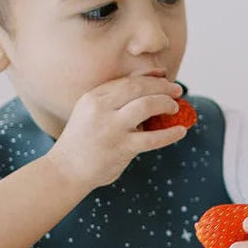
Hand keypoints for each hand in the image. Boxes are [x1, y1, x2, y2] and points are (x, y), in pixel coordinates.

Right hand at [47, 73, 187, 190]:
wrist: (66, 170)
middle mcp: (101, 109)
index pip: (127, 80)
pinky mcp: (121, 147)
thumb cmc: (85, 140)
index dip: (150, 77)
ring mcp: (111, 128)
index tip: (165, 78)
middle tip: (177, 90)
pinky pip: (152, 138)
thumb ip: (116, 100)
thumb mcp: (93, 113)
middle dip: (162, 86)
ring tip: (175, 108)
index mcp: (93, 97)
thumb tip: (152, 85)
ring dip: (165, 104)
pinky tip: (181, 131)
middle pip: (138, 87)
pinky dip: (170, 134)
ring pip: (146, 106)